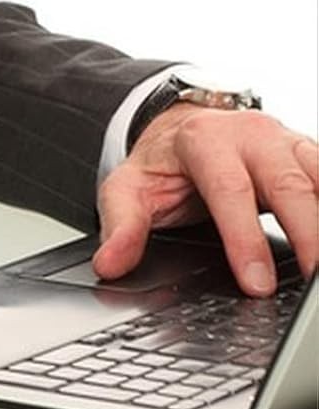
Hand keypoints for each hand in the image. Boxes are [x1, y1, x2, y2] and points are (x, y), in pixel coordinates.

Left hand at [94, 103, 318, 296]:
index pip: (229, 191)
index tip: (256, 284)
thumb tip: (110, 263)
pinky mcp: (309, 153)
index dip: (244, 239)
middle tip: (313, 284)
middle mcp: (251, 135)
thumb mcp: (130, 187)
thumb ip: (121, 224)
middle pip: (289, 184)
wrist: (184, 124)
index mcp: (204, 141)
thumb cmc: (164, 162)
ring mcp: (286, 141)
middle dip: (307, 235)